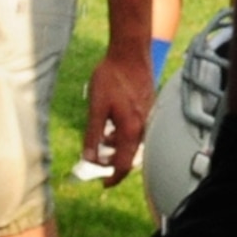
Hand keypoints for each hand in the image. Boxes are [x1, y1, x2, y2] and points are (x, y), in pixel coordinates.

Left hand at [78, 40, 156, 186]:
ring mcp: (148, 117)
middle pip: (130, 156)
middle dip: (113, 163)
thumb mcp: (96, 107)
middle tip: (97, 162)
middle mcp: (143, 127)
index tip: (101, 183)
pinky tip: (111, 125)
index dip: (112, 177)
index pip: (123, 164)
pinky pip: (137, 131)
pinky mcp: (148, 108)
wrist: (130, 52)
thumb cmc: (111, 77)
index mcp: (131, 130)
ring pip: (133, 143)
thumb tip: (88, 158)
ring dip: (117, 148)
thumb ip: (92, 134)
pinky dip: (123, 135)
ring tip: (101, 141)